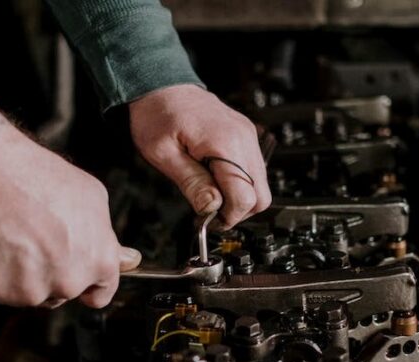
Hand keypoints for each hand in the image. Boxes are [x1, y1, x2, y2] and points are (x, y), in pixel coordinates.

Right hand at [0, 112, 140, 307]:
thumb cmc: (36, 178)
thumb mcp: (91, 197)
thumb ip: (107, 237)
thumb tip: (128, 258)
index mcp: (98, 262)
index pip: (100, 294)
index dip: (88, 283)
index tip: (77, 274)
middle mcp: (68, 282)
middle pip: (62, 292)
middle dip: (52, 272)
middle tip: (35, 236)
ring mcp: (29, 291)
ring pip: (27, 292)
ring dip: (20, 273)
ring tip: (12, 234)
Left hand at [129, 84, 271, 227]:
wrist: (161, 84)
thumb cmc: (158, 115)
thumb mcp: (163, 155)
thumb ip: (191, 183)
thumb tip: (211, 208)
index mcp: (225, 143)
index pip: (245, 198)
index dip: (228, 216)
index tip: (209, 219)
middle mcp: (243, 139)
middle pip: (260, 197)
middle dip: (237, 211)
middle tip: (211, 211)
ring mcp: (248, 137)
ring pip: (260, 187)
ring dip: (238, 199)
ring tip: (210, 194)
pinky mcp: (245, 138)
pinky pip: (253, 172)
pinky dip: (238, 185)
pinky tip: (215, 181)